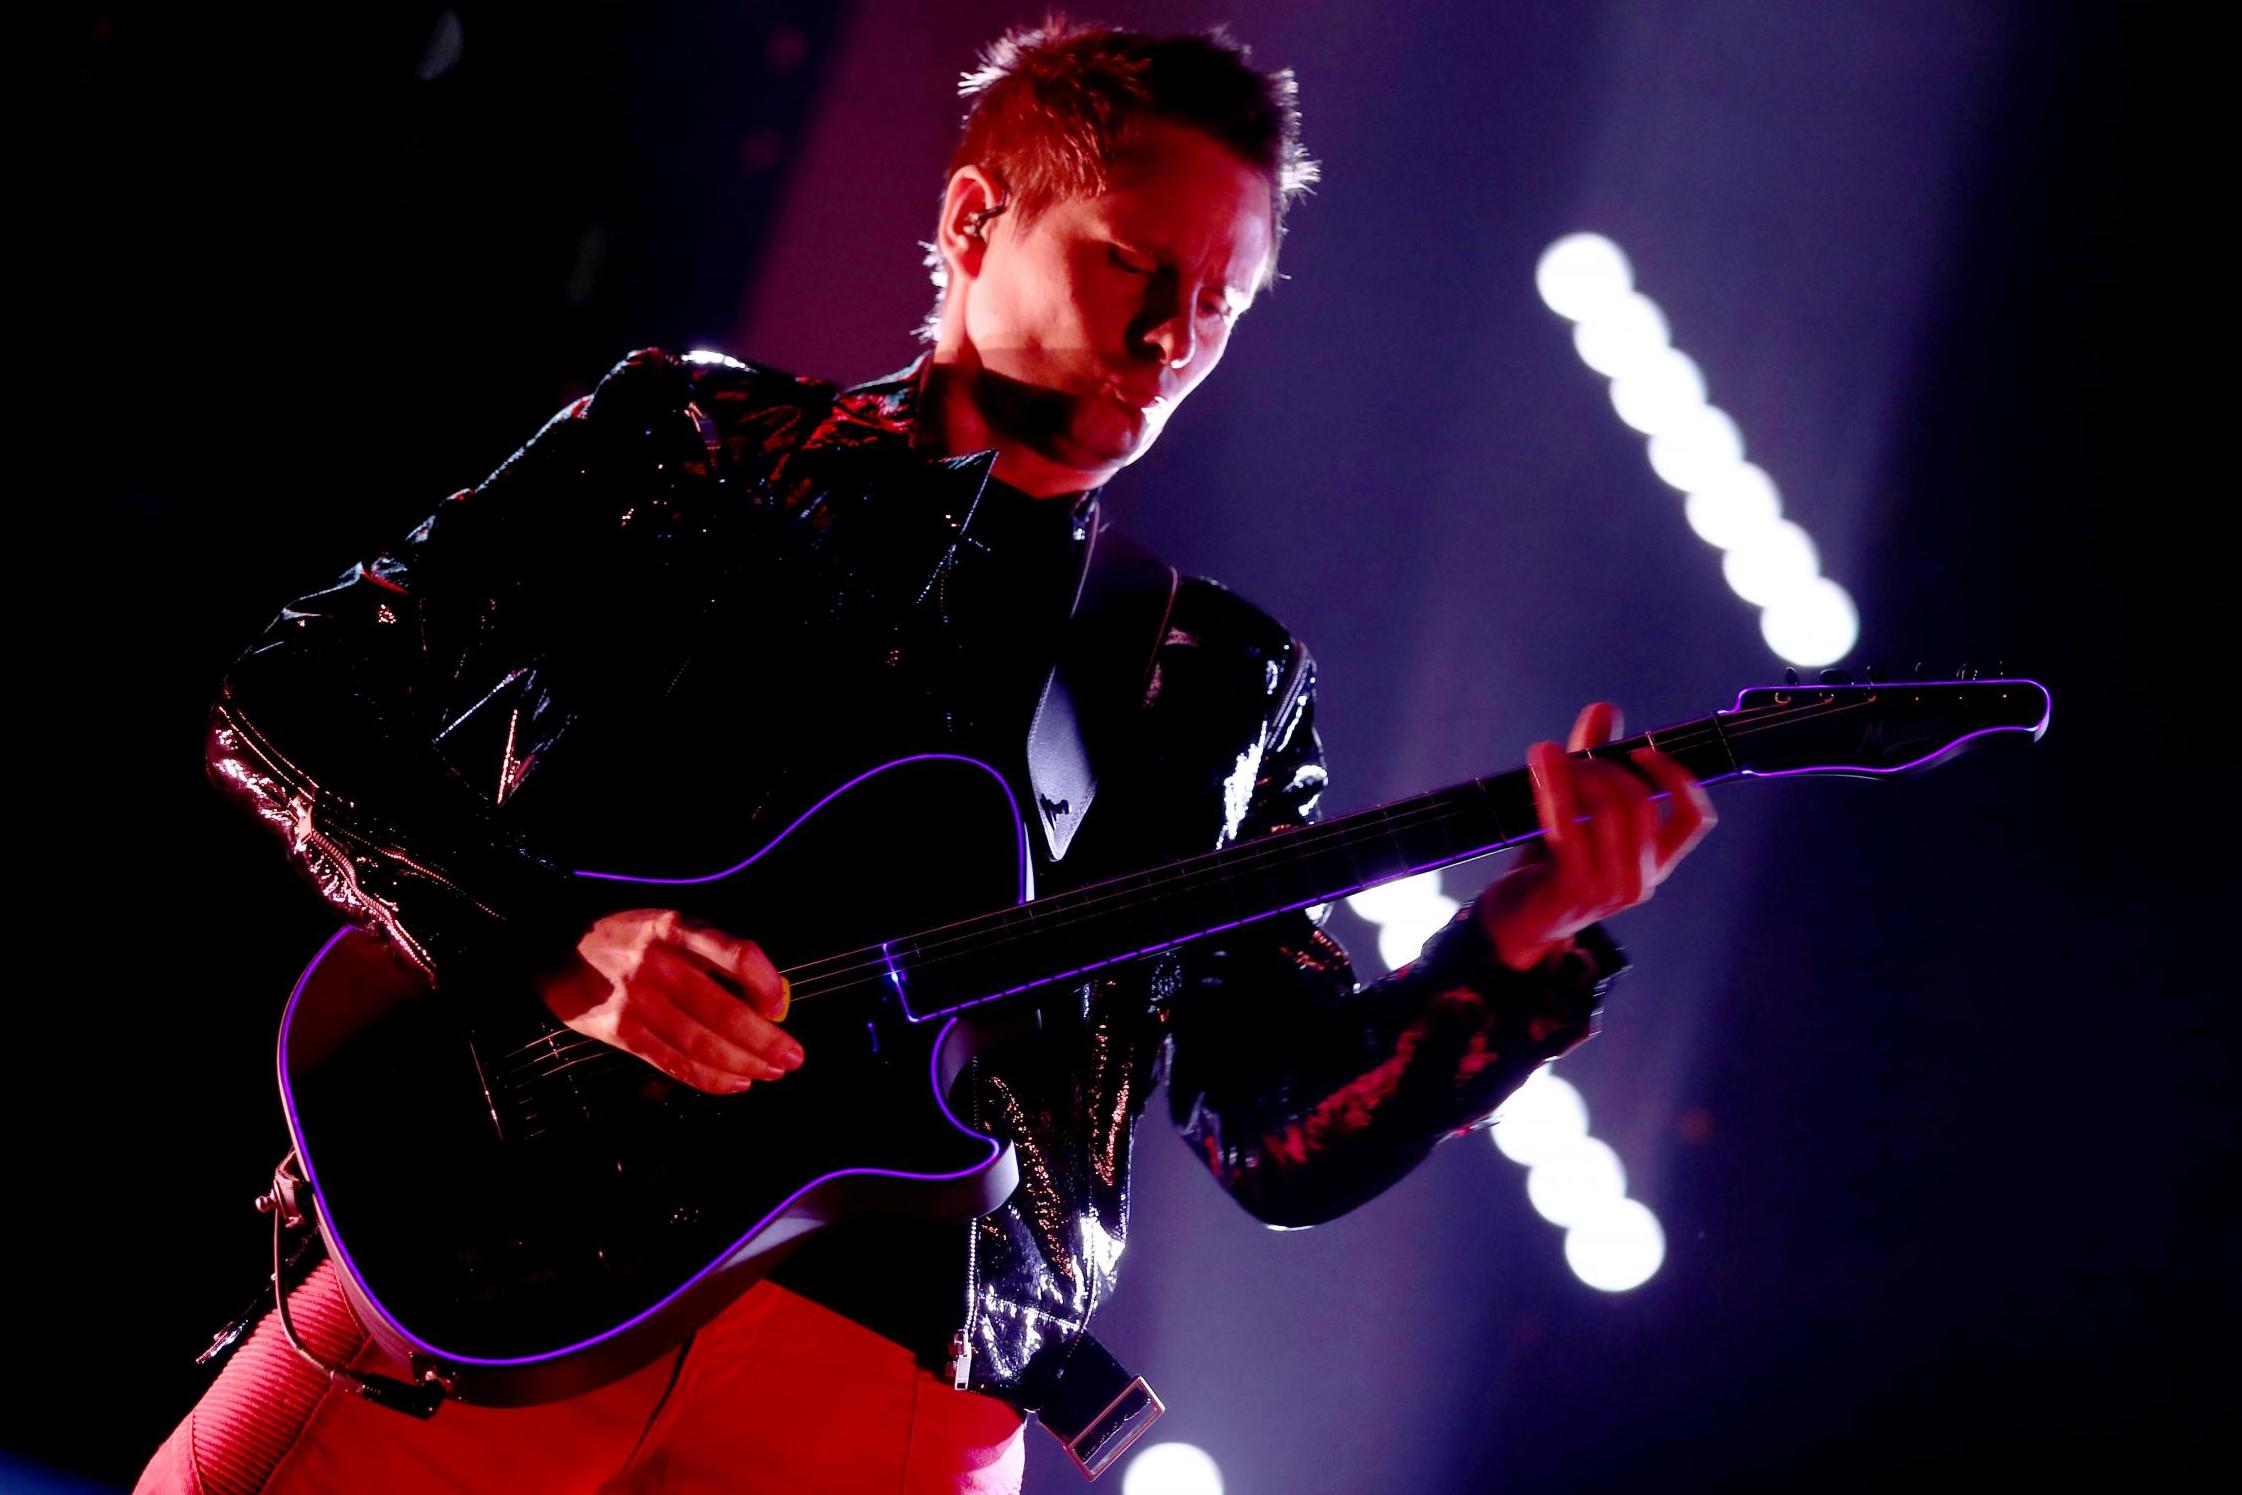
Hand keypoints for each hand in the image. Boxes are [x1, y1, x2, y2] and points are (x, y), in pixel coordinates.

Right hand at [534, 908, 803, 1093]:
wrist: (554, 944)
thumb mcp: (667, 925)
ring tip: (770, 1072)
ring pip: (701, 1042)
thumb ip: (709, 954)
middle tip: (793, 1057)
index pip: (736, 954)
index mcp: (676, 928)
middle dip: (765, 1040)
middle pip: (724, 1010)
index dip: (767, 984)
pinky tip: (735, 1082)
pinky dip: (708, 1077)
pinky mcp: (621, 1031)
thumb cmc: (626, 937)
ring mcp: (638, 1000)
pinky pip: (673, 1061)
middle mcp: (659, 963)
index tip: (782, 1006)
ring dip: (744, 1063)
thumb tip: (763, 998)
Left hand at [1474, 702, 1715, 970]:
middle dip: (1605, 766)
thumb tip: (1605, 709)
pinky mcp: (1575, 890)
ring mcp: (1611, 890)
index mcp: (1655, 864)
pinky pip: (1570, 827)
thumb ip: (1592, 761)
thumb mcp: (1574, 810)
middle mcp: (1642, 881)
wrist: (1510, 922)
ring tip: (1548, 757)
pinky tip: (1543, 762)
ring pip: (1609, 810)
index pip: (1695, 819)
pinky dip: (1556, 787)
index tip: (1643, 751)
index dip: (1678, 778)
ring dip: (1578, 772)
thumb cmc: (1547, 865)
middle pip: (1641, 802)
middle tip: (1571, 756)